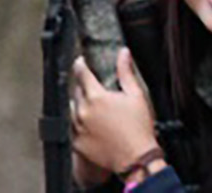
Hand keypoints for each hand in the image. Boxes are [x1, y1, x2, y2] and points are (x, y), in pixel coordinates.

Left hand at [71, 49, 159, 173]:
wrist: (135, 158)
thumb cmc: (138, 128)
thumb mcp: (136, 95)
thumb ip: (126, 73)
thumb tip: (123, 53)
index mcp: (96, 97)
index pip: (82, 74)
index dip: (81, 65)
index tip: (80, 61)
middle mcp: (82, 111)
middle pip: (76, 92)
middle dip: (84, 87)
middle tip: (96, 90)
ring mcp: (77, 128)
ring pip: (73, 110)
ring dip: (82, 106)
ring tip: (98, 111)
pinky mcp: (76, 142)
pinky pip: (74, 128)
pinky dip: (81, 124)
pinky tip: (96, 127)